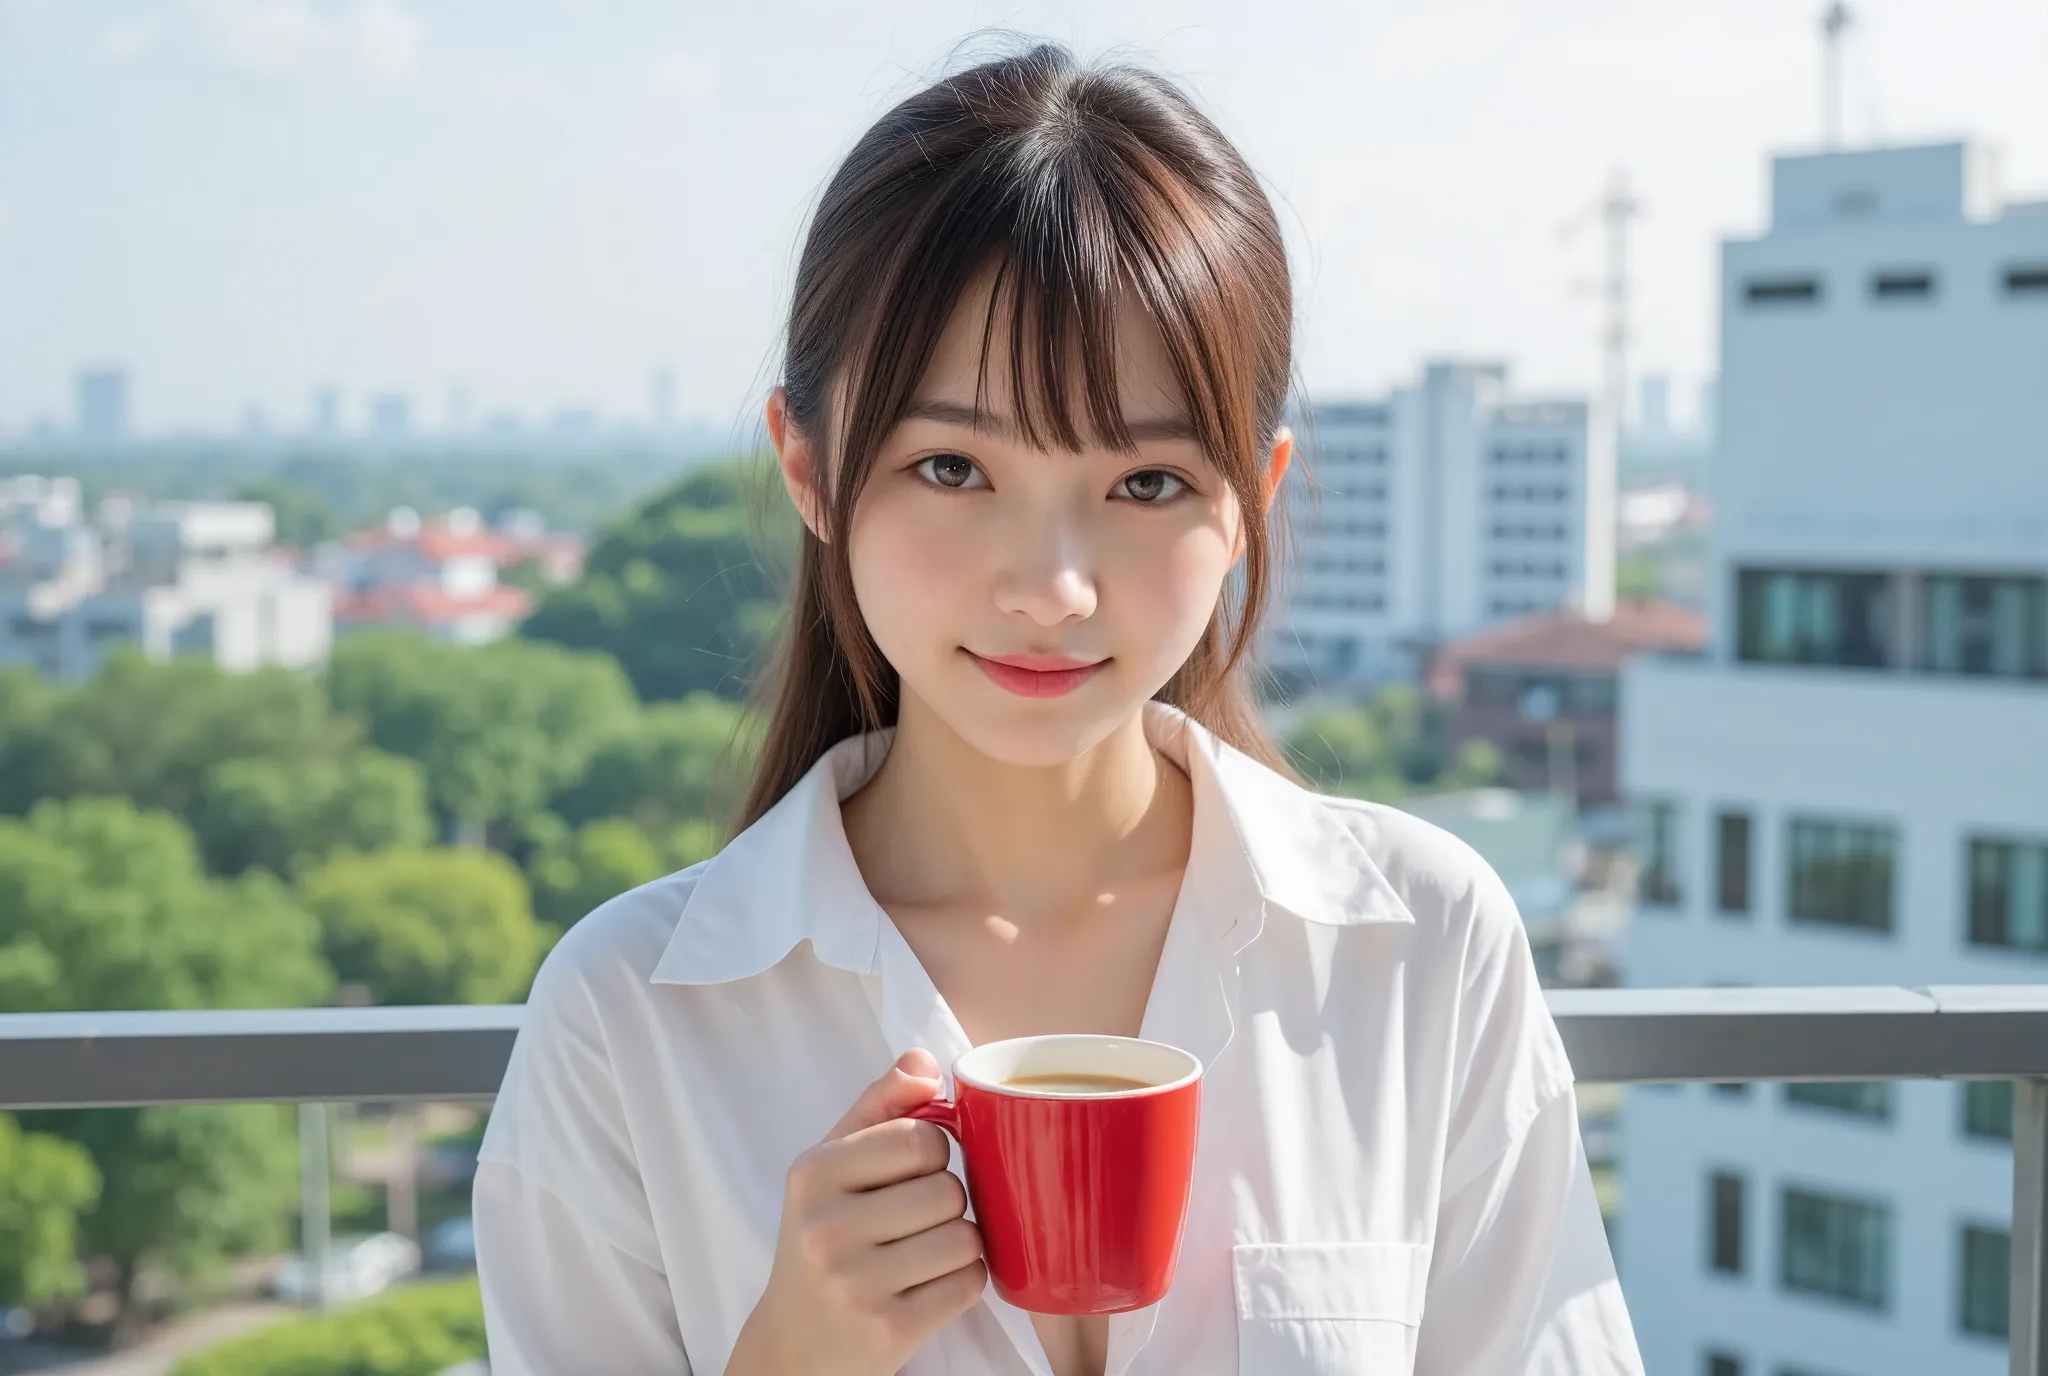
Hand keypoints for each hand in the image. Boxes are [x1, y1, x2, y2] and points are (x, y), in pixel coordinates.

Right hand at [727, 1049, 986, 1375]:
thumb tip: (924, 1061)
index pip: (921, 1138)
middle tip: (916, 1220)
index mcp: (813, 1173)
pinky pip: (969, 1285)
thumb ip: (878, 1107)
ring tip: (925, 1252)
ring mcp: (855, 1283)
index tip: (914, 1171)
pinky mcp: (887, 1330)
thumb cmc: (824, 1239)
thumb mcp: (831, 1168)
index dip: (934, 1152)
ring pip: (965, 1237)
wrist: (795, 1343)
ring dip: (960, 1244)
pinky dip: (964, 1283)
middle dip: (947, 1202)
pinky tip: (930, 1285)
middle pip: (948, 1189)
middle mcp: (826, 1227)